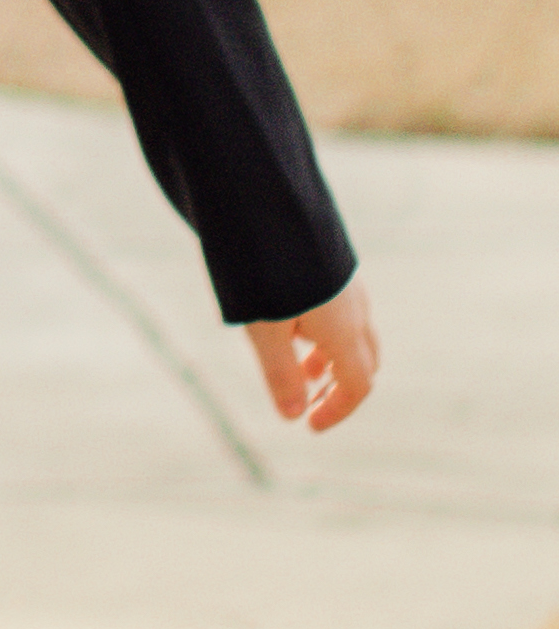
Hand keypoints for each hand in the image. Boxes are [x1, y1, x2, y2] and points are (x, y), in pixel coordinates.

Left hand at [248, 275, 378, 432]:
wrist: (270, 203)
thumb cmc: (265, 270)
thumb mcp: (264, 329)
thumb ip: (281, 374)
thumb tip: (293, 416)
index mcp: (345, 331)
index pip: (358, 385)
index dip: (337, 409)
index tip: (310, 424)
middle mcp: (355, 310)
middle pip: (363, 361)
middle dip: (339, 385)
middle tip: (308, 398)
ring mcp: (348, 285)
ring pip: (353, 334)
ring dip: (330, 358)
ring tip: (298, 364)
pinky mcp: (334, 266)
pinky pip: (342, 309)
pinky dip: (326, 331)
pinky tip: (294, 322)